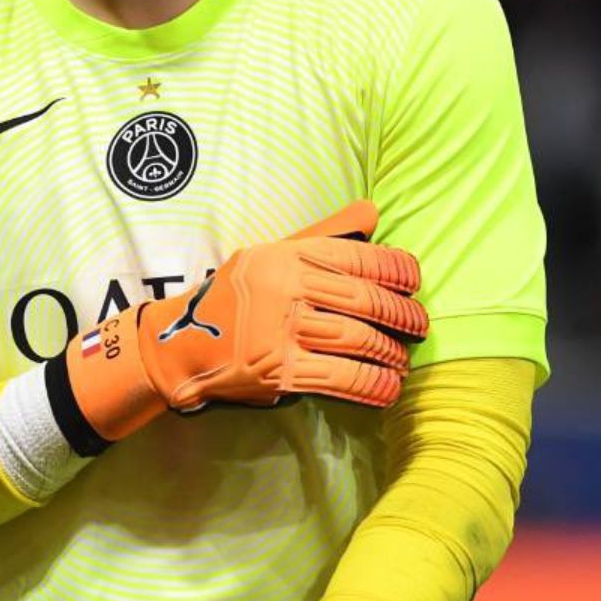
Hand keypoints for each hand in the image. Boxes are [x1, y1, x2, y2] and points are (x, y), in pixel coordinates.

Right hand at [57, 200, 427, 446]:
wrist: (178, 343)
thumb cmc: (233, 297)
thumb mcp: (271, 255)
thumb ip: (324, 236)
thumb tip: (373, 212)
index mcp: (285, 255)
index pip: (356, 257)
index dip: (396, 269)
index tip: (416, 282)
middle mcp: (284, 288)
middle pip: (363, 299)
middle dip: (401, 314)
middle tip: (421, 325)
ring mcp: (280, 331)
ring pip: (357, 339)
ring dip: (390, 352)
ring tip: (404, 358)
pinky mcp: (277, 370)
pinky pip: (339, 378)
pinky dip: (371, 385)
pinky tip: (389, 388)